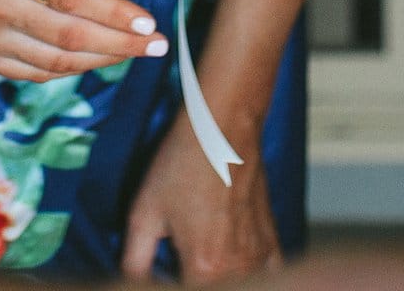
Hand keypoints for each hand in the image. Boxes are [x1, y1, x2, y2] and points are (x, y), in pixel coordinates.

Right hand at [0, 0, 166, 81]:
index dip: (115, 13)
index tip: (150, 22)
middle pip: (70, 36)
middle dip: (121, 44)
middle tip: (159, 46)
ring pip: (54, 61)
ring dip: (101, 60)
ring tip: (135, 52)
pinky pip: (32, 72)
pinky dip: (68, 69)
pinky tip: (93, 59)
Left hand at [121, 109, 275, 281]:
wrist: (223, 128)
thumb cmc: (181, 166)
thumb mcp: (143, 214)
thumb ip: (134, 261)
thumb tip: (129, 283)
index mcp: (204, 268)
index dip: (167, 283)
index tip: (164, 264)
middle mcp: (238, 270)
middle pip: (211, 289)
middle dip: (190, 278)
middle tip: (177, 254)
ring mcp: (260, 258)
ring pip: (236, 284)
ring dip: (216, 278)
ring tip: (198, 253)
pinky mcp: (273, 244)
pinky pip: (265, 276)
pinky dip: (248, 277)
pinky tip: (230, 264)